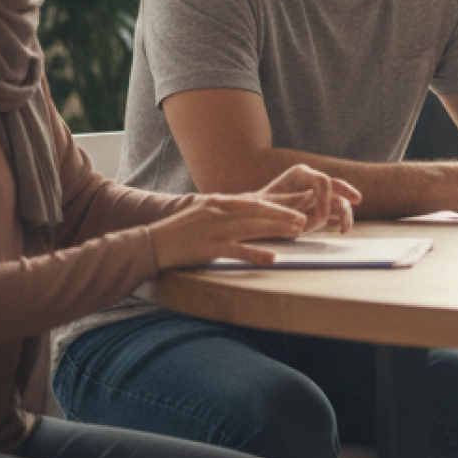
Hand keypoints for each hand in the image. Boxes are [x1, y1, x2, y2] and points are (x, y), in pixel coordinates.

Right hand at [149, 194, 311, 268]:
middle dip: (284, 213)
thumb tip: (249, 213)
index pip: (256, 199)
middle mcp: (220, 212)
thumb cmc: (180, 231)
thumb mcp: (204, 213)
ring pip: (253, 227)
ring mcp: (215, 230)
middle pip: (259, 211)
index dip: (280, 200)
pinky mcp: (210, 248)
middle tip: (306, 217)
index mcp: (220, 202)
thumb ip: (226, 211)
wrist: (151, 243)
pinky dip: (256, 254)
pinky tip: (273, 258)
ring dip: (278, 229)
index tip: (298, 201)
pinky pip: (238, 251)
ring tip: (298, 232)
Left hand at [255, 164, 359, 233]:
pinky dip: (339, 219)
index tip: (322, 216)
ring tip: (344, 230)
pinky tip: (340, 229)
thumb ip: (287, 207)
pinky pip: (334, 211)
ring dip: (345, 214)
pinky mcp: (318, 206)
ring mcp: (316, 193)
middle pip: (336, 187)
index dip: (326, 197)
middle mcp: (311, 181)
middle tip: (346, 218)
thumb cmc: (256, 207)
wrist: (251, 213)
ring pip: (338, 200)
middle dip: (345, 201)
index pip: (323, 180)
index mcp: (300, 173)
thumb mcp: (267, 205)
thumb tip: (303, 216)